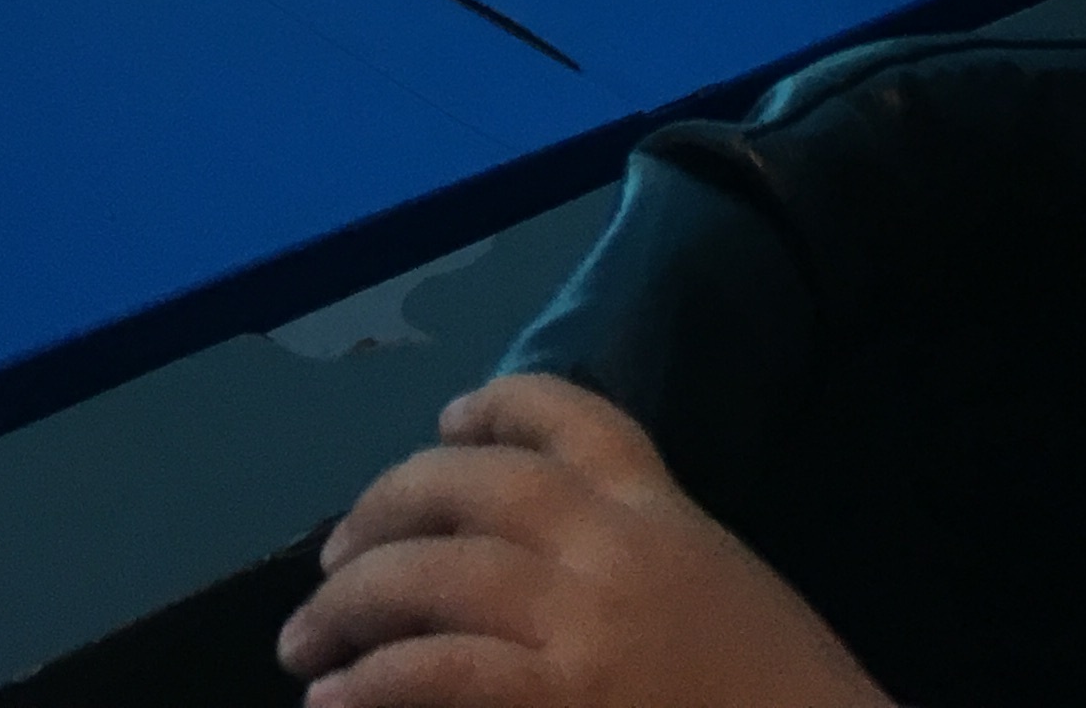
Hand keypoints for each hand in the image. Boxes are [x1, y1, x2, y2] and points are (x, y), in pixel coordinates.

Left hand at [278, 374, 894, 707]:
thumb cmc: (781, 690)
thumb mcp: (718, 593)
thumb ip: (643, 561)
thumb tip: (538, 569)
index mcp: (666, 511)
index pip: (577, 419)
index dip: (500, 406)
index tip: (445, 418)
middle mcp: (617, 546)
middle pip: (477, 487)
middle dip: (388, 505)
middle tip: (331, 555)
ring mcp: (586, 625)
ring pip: (439, 574)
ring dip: (355, 600)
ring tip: (304, 638)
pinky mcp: (564, 701)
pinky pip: (441, 673)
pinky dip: (375, 681)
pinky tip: (332, 700)